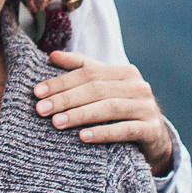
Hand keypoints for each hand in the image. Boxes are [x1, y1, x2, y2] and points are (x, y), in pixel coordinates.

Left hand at [33, 51, 173, 175]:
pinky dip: (103, 133)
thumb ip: (81, 68)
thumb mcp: (104, 87)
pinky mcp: (151, 129)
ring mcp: (147, 107)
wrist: (154, 137)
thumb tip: (52, 55)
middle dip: (65, 99)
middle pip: (96, 89)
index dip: (61, 81)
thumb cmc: (121, 109)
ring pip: (109, 108)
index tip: (37, 92)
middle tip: (41, 110)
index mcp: (124, 71)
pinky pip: (126, 130)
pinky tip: (83, 137)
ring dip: (80, 115)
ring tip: (57, 123)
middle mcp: (138, 86)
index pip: (87, 72)